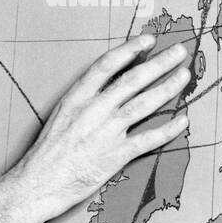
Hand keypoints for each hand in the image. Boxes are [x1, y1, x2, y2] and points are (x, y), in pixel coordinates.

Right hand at [0, 33, 190, 222]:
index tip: (148, 39)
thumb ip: (85, 99)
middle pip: (133, 80)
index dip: (130, 49)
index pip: (107, 64)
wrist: (37, 183)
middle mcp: (94, 110)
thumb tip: (111, 85)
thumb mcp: (61, 114)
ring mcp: (106, 132)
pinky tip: (183, 120)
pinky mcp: (115, 155)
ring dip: (168, 88)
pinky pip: (149, 139)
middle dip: (159, 63)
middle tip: (178, 51)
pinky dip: (168, 129)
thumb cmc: (48, 151)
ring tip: (184, 76)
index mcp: (77, 97)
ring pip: (144, 104)